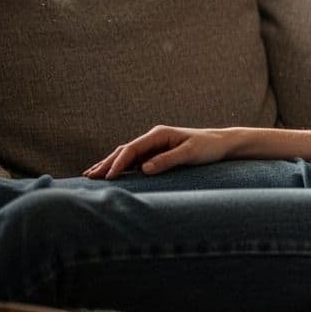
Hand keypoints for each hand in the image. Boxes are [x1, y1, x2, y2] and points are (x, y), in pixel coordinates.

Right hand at [84, 125, 236, 178]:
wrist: (221, 144)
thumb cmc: (208, 147)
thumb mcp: (189, 154)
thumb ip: (167, 160)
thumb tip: (144, 169)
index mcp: (158, 134)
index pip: (132, 149)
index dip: (118, 163)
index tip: (109, 177)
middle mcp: (153, 138)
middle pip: (124, 150)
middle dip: (107, 163)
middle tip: (90, 177)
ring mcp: (154, 146)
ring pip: (127, 155)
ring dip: (110, 164)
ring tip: (92, 174)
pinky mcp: (157, 154)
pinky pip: (135, 161)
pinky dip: (122, 167)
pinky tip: (112, 174)